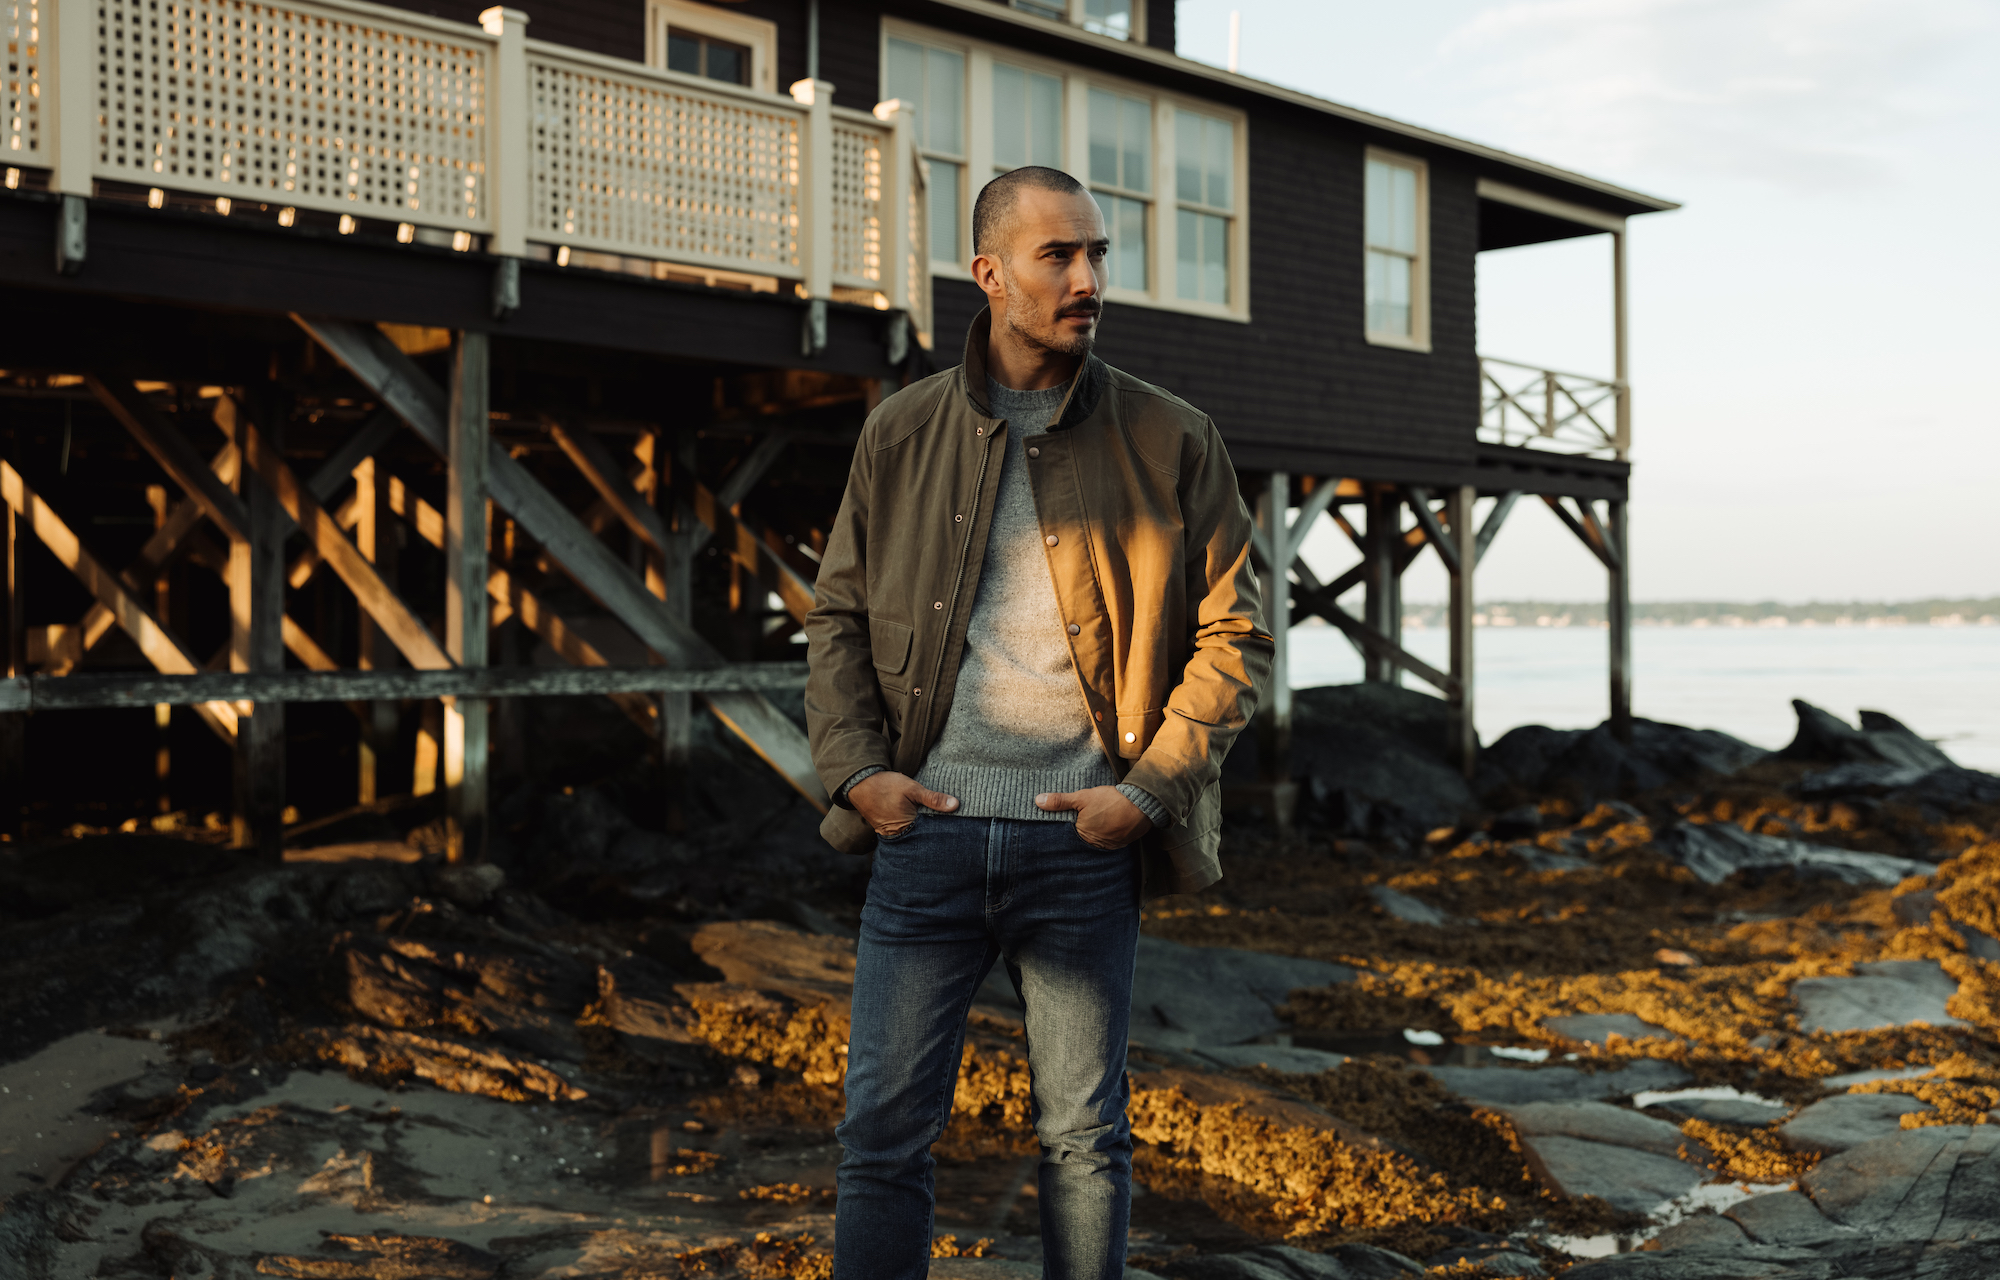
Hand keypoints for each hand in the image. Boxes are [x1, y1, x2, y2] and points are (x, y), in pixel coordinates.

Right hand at [851, 771, 957, 838]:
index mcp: (906, 829)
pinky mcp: (885, 829)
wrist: (859, 782)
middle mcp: (898, 836)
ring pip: (912, 834)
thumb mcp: (913, 789)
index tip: (954, 827)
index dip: (942, 830)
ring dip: (921, 828)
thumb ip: (933, 799)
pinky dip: (910, 826)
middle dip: (932, 831)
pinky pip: (902, 831)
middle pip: (921, 837)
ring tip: (933, 822)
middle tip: (947, 826)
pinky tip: (917, 819)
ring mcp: (890, 834)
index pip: (930, 835)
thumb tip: (956, 805)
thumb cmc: (886, 786)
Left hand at [1035, 785, 1151, 849]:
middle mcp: (1095, 845)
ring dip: (1093, 833)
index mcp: (1082, 836)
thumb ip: (1060, 801)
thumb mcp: (1082, 797)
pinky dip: (1106, 834)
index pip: (1067, 836)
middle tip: (1082, 820)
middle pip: (1081, 839)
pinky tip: (1106, 824)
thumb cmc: (1110, 801)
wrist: (1141, 804)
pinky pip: (1108, 841)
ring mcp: (1109, 846)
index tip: (1065, 821)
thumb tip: (1038, 801)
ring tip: (1095, 822)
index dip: (1065, 828)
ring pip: (1095, 840)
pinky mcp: (1120, 844)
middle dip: (1079, 831)